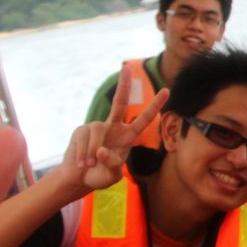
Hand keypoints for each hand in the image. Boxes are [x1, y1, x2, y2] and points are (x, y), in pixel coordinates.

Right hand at [62, 65, 168, 191]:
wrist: (79, 178)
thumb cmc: (100, 176)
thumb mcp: (112, 175)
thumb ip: (112, 165)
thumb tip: (102, 150)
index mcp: (128, 137)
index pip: (144, 119)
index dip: (155, 105)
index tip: (167, 90)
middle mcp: (114, 127)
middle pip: (119, 103)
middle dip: (123, 85)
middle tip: (127, 67)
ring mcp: (97, 127)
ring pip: (97, 132)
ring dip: (91, 152)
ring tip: (89, 165)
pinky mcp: (81, 130)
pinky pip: (83, 139)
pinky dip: (81, 154)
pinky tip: (81, 163)